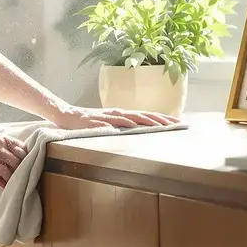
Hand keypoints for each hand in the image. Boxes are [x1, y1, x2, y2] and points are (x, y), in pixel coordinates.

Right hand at [0, 133, 27, 187]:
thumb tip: (13, 153)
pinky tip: (6, 187)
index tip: (28, 162)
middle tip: (24, 175)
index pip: (21, 148)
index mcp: (1, 139)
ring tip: (16, 183)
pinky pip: (0, 180)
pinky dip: (4, 184)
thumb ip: (1, 144)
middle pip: (19, 161)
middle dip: (21, 169)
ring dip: (13, 178)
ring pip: (11, 172)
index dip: (26, 156)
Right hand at [49, 104, 180, 129]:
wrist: (67, 116)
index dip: (162, 119)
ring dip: (148, 120)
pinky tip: (134, 126)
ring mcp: (109, 116)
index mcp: (123, 115)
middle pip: (144, 115)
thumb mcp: (109, 125)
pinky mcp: (99, 121)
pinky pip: (114, 122)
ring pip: (133, 118)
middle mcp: (119, 113)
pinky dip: (125, 123)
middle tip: (177, 124)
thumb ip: (122, 128)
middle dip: (161, 120)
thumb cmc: (89, 122)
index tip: (178, 122)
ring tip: (161, 125)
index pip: (146, 116)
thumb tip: (139, 133)